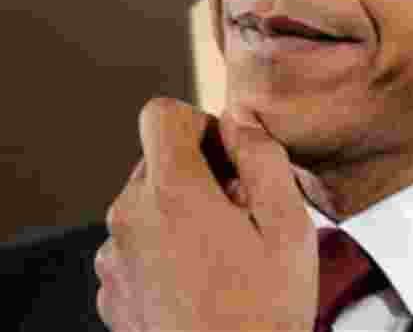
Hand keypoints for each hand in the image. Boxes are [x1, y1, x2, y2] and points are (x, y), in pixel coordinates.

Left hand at [94, 98, 316, 331]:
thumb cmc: (265, 309)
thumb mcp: (288, 224)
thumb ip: (262, 157)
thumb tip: (241, 119)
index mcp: (172, 193)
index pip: (161, 114)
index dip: (200, 122)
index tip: (228, 157)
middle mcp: (129, 219)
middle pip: (155, 161)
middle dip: (198, 173)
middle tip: (241, 213)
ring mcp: (115, 259)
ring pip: (146, 205)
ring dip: (181, 213)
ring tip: (224, 253)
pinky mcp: (113, 292)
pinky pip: (136, 246)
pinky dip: (164, 250)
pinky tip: (202, 280)